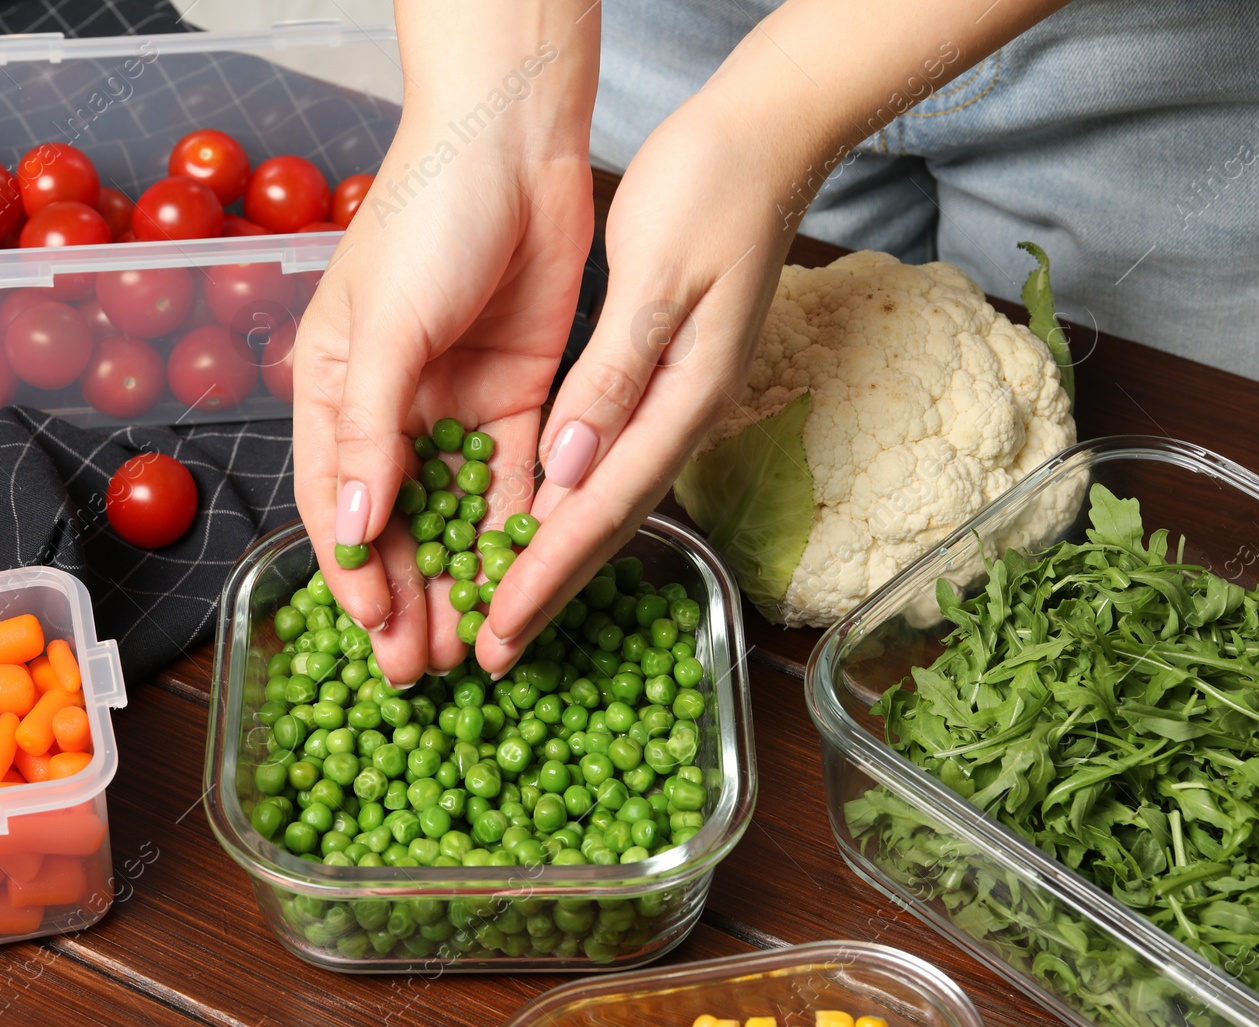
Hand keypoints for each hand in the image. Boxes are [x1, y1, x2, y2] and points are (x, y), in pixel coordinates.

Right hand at [292, 3, 598, 686]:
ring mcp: (454, 407)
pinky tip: (518, 579)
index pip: (336, 501)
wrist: (514, 143)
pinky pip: (512, 480)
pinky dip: (513, 530)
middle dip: (408, 595)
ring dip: (461, 577)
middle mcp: (390, 408)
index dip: (355, 573)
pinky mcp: (517, 399)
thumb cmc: (425, 218)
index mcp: (334, 390)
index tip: (375, 634)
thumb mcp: (384, 328)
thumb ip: (369, 432)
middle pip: (396, 523)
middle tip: (424, 669)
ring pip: (455, 514)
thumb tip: (355, 531)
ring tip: (471, 643)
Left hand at [471, 89, 798, 673]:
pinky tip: (528, 524)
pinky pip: (601, 462)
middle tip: (491, 654)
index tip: (498, 630)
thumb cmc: (712, 189)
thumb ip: (615, 375)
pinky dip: (561, 506)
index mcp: (682, 398)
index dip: (546, 576)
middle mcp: (681, 415)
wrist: (767, 140)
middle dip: (544, 593)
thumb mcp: (659, 275)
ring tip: (499, 612)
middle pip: (602, 525)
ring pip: (600, 502)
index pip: (599, 508)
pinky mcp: (658, 383)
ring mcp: (673, 403)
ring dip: (549, 562)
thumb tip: (571, 466)